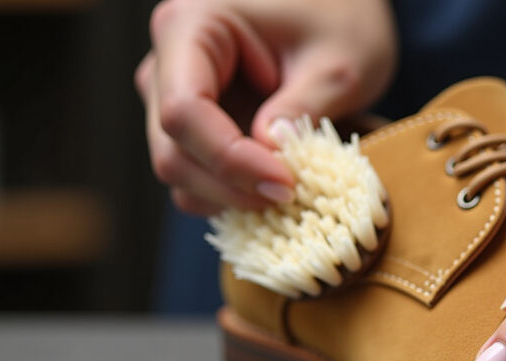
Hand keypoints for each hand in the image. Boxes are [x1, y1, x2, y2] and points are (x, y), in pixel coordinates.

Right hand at [135, 0, 396, 214]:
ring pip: (180, 172)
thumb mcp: (337, 64)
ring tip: (290, 192)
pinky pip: (198, 176)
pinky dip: (234, 194)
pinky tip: (277, 188)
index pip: (183, 111)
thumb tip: (269, 155)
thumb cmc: (339, 20)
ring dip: (232, 196)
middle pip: (173, 150)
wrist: (337, 11)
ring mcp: (172, 97)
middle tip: (291, 198)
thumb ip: (302, 108)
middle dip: (230, 186)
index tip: (283, 184)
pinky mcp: (194, 127)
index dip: (229, 160)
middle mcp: (167, 63)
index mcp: (190, 26)